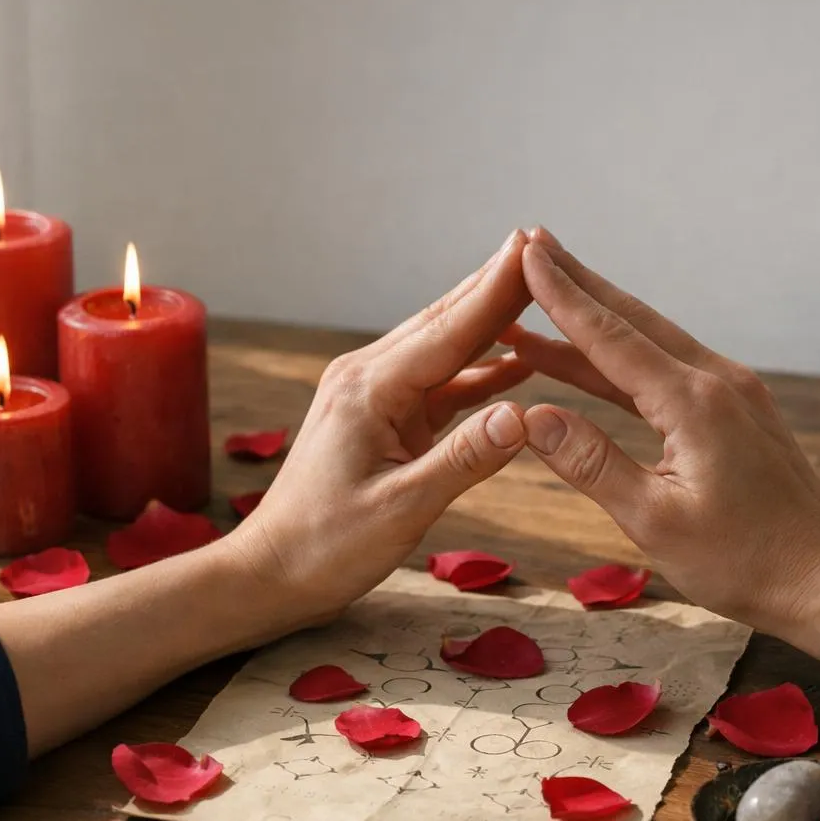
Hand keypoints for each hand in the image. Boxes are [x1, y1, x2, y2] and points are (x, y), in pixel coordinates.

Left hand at [234, 230, 534, 619]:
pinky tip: (519, 361)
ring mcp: (376, 396)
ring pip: (447, 348)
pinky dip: (482, 370)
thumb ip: (463, 460)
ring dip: (492, 321)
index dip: (495, 289)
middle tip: (544, 247)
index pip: (449, 330)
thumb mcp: (400, 510)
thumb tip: (523, 417)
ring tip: (541, 290)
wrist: (274, 574)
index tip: (531, 247)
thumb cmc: (325, 547)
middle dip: (496, 285)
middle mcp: (369, 378)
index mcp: (370, 389)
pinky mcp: (386, 418)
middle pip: (447, 322)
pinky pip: (443, 383)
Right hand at [509, 228, 819, 647]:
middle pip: (633, 321)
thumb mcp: (655, 522)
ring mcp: (733, 393)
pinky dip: (624, 360)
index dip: (562, 295)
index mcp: (694, 402)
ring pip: (652, 342)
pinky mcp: (739, 413)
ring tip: (544, 299)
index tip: (526, 251)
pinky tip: (593, 360)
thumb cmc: (745, 563)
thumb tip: (531, 418)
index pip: (610, 336)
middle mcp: (717, 381)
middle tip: (532, 246)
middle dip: (579, 284)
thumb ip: (592, 464)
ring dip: (597, 322)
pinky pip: (670, 369)